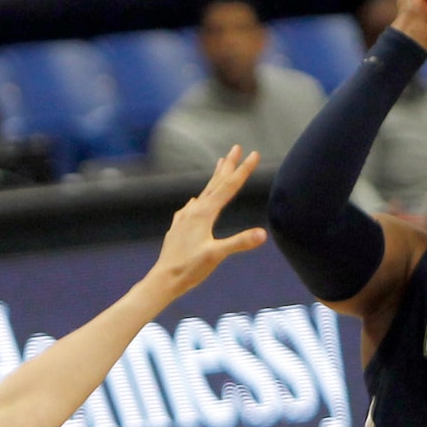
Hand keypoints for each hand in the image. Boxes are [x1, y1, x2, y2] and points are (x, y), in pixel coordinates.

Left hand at [151, 147, 267, 298]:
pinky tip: (195, 201)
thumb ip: (239, 243)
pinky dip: (200, 198)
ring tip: (220, 164)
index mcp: (204, 213)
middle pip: (215, 183)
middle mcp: (193, 210)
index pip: (229, 187)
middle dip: (228, 165)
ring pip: (203, 192)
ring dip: (215, 178)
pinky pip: (192, 207)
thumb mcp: (217, 256)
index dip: (243, 170)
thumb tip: (263, 234)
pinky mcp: (179, 227)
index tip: (254, 153)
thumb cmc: (189, 268)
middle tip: (237, 147)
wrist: (163, 279)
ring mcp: (185, 217)